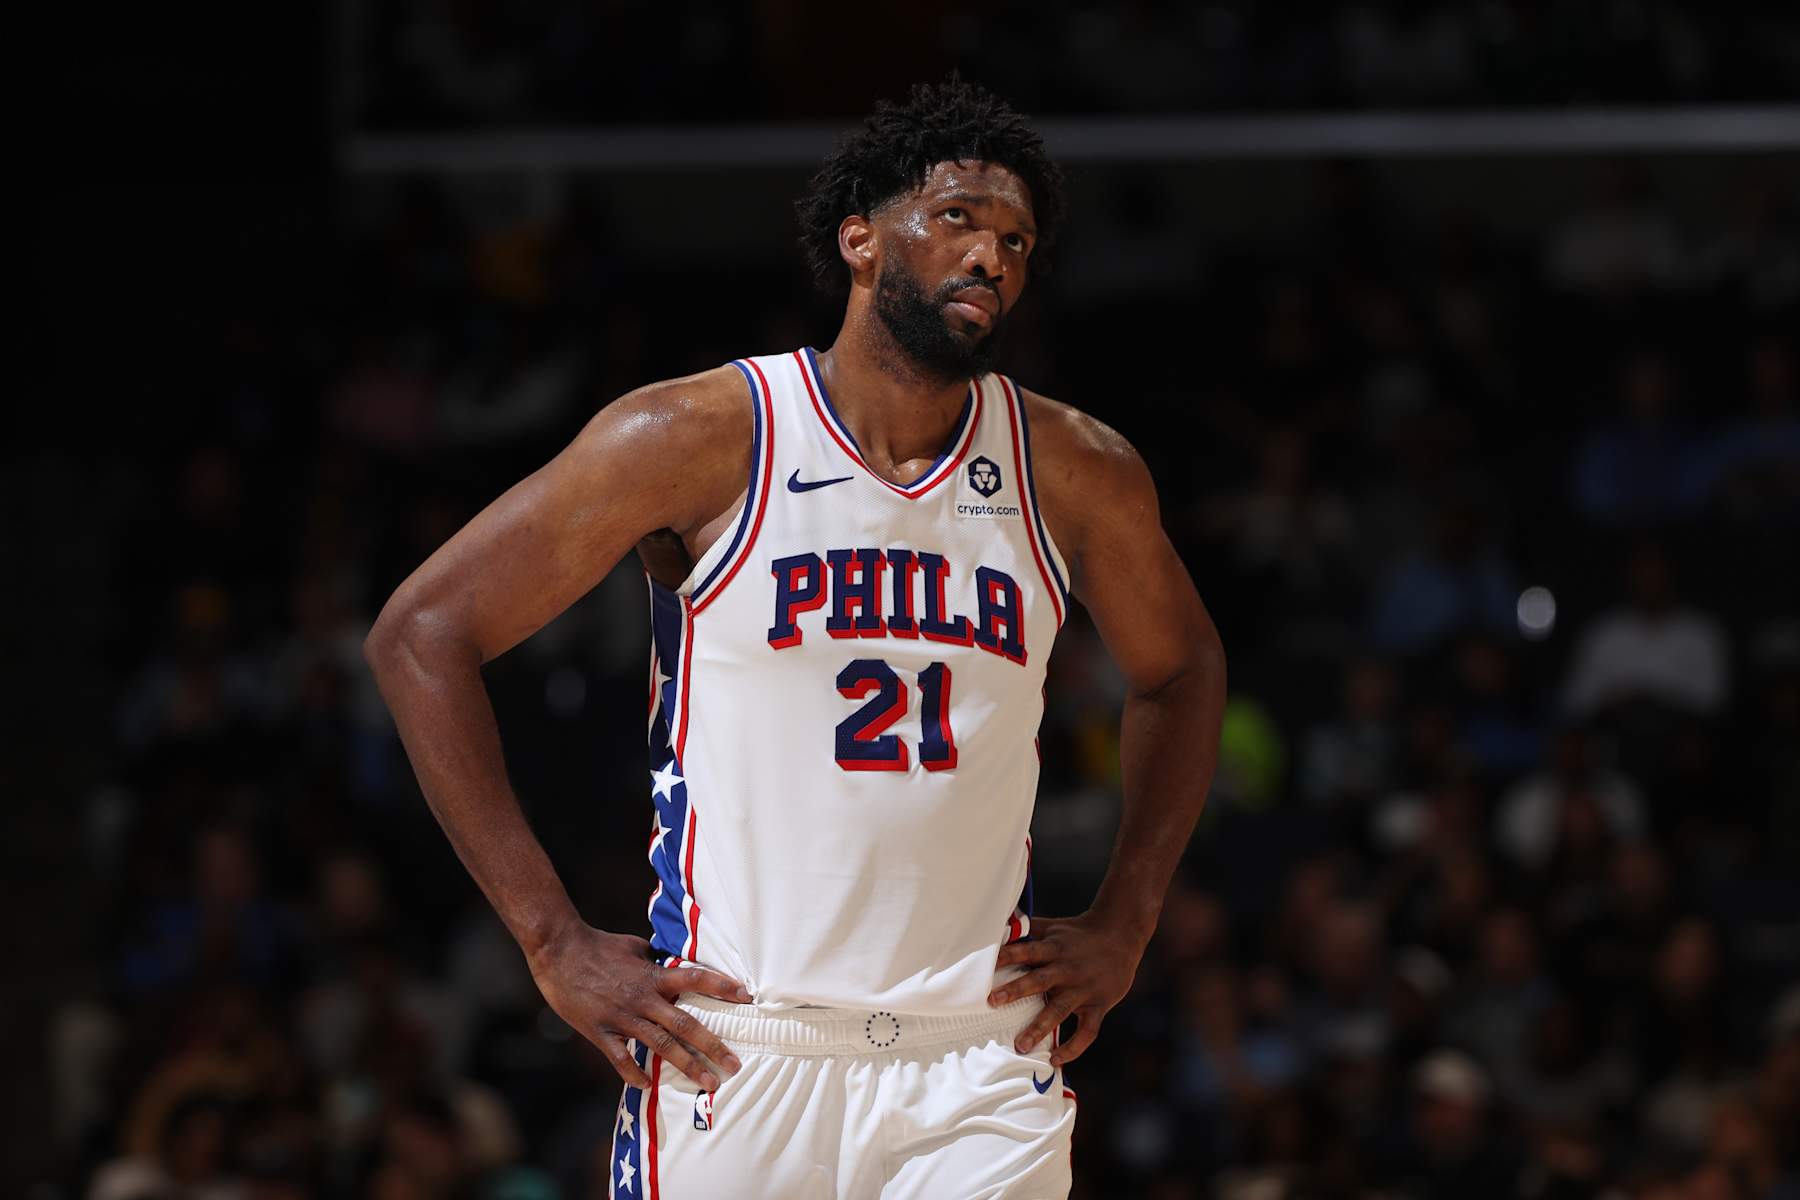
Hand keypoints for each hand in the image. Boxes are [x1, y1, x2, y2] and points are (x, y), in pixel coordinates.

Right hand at [527, 922, 749, 1089]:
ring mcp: (622, 1017)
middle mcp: (643, 998)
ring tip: (708, 1082)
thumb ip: (653, 959)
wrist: (558, 951)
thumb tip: (668, 961)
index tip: (747, 997)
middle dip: (712, 1046)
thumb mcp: (633, 946)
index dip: (722, 987)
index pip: (696, 979)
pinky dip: (634, 1073)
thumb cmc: (597, 944)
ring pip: (661, 1046)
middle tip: (734, 1064)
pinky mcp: (600, 1031)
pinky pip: (620, 1058)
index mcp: (653, 975)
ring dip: (687, 1065)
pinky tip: (647, 1085)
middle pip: (685, 1024)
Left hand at [986, 913, 1146, 1066]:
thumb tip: (997, 928)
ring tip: (1021, 1046)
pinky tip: (1055, 1060)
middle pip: (1039, 980)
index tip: (985, 965)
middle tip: (992, 1002)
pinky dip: (1073, 1048)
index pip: (1027, 951)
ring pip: (1060, 1010)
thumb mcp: (1053, 927)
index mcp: (1053, 949)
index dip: (1007, 956)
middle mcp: (1067, 969)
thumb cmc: (1079, 933)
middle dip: (1016, 990)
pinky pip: (1087, 1031)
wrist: (1121, 935)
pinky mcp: (1098, 1006)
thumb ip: (1027, 929)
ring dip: (1040, 1027)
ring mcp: (1083, 989)